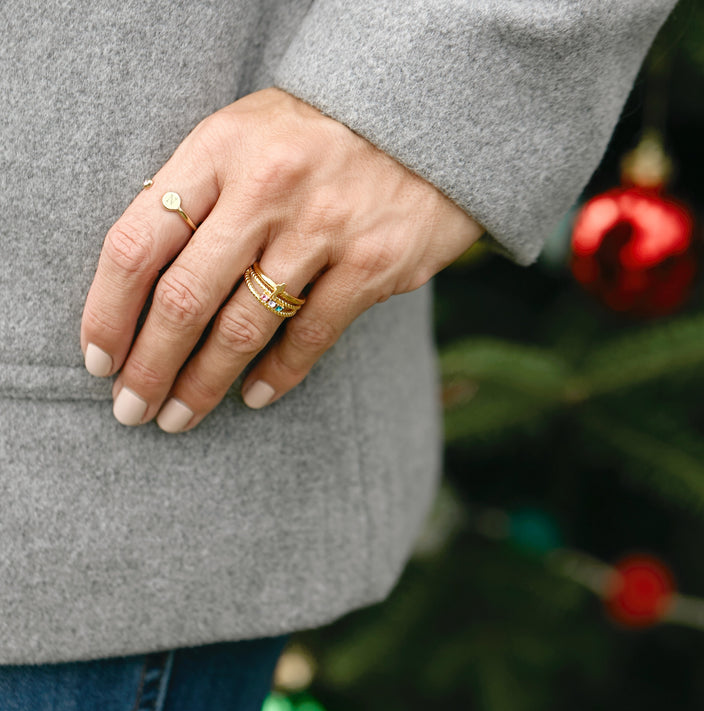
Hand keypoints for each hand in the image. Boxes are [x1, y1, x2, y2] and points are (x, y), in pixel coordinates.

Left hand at [80, 88, 483, 431]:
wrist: (421, 118)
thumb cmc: (316, 133)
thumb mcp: (246, 134)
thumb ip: (196, 193)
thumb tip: (144, 276)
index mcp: (219, 149)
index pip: (138, 242)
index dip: (107, 311)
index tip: (100, 358)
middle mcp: (267, 187)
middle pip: (185, 298)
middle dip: (152, 367)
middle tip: (133, 409)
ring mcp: (323, 227)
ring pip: (244, 327)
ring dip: (205, 383)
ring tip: (181, 416)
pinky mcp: (372, 263)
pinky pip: (311, 336)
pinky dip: (277, 375)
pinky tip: (254, 396)